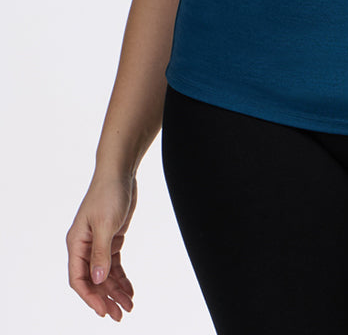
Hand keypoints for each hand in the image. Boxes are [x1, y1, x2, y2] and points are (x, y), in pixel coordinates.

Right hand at [66, 174, 137, 320]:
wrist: (119, 172)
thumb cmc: (108, 193)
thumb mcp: (106, 224)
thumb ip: (101, 254)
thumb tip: (97, 281)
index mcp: (76, 243)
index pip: (78, 279)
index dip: (90, 297)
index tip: (104, 311)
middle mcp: (85, 246)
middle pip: (93, 281)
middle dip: (105, 299)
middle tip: (121, 315)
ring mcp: (98, 243)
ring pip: (105, 275)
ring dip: (116, 290)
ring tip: (130, 306)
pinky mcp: (111, 239)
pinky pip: (114, 265)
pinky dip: (122, 277)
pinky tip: (130, 289)